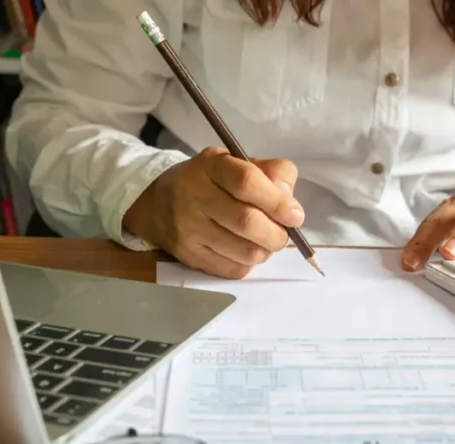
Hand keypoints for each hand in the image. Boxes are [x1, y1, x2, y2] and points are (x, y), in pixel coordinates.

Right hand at [123, 147, 303, 278]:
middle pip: (246, 222)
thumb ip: (272, 173)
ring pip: (244, 251)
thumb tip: (289, 202)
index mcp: (210, 165)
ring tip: (265, 241)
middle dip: (277, 233)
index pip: (246, 182)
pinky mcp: (188, 256)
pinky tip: (245, 250)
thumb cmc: (211, 181)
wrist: (159, 204)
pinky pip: (233, 269)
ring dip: (265, 250)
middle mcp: (194, 195)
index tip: (295, 215)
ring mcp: (188, 229)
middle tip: (284, 233)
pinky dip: (249, 263)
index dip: (277, 202)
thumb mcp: (239, 163)